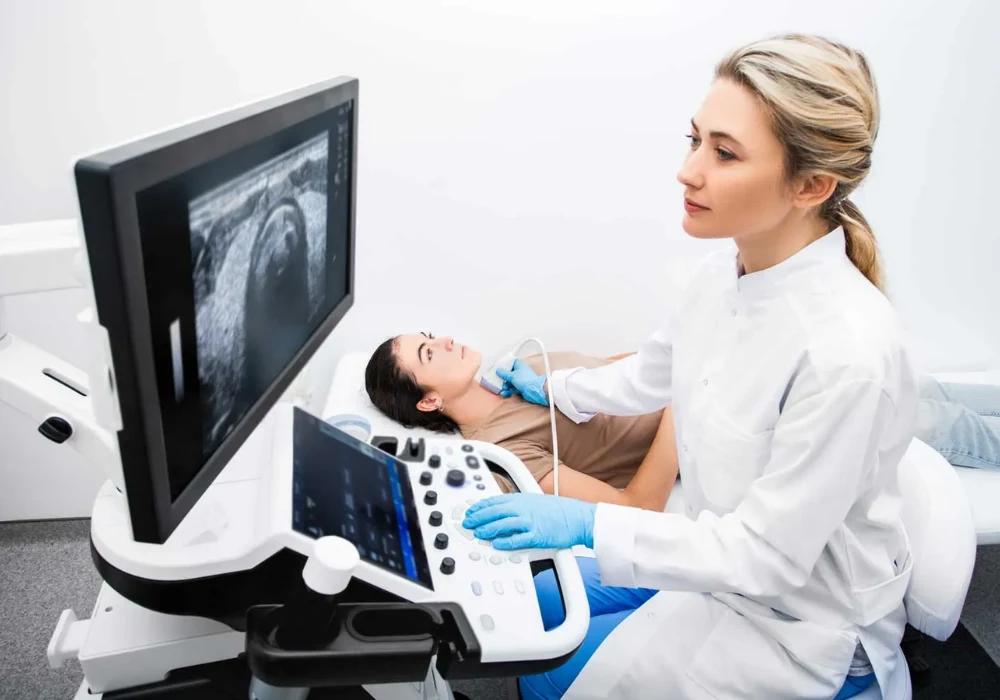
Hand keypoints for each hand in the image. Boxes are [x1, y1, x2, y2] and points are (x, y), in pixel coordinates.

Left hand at [462, 493, 595, 549]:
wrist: (579, 517)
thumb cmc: (560, 511)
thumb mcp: (535, 501)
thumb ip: (518, 506)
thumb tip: (502, 511)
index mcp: (522, 498)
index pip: (494, 501)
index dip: (479, 507)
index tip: (470, 512)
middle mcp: (524, 508)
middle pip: (494, 512)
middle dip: (477, 518)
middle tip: (468, 524)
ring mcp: (530, 521)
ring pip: (502, 524)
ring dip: (487, 529)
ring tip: (478, 534)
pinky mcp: (537, 535)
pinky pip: (517, 539)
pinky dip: (505, 542)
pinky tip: (497, 544)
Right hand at [496, 358, 548, 405]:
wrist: (534, 390)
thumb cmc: (524, 379)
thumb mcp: (512, 376)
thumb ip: (504, 373)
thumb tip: (498, 370)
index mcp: (519, 365)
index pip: (511, 362)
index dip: (505, 365)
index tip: (498, 368)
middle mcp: (520, 372)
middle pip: (509, 373)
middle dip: (503, 378)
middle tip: (498, 381)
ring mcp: (521, 380)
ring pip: (511, 382)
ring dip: (505, 385)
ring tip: (503, 389)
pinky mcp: (521, 387)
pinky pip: (513, 388)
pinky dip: (509, 391)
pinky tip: (504, 394)